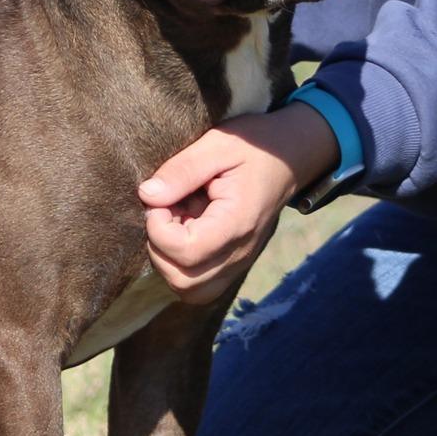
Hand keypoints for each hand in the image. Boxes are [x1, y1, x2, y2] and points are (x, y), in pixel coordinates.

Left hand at [139, 104, 339, 305]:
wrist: (289, 159)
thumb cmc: (254, 147)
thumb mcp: (217, 145)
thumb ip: (182, 170)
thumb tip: (147, 196)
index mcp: (238, 222)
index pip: (187, 252)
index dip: (158, 229)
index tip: (160, 199)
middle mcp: (240, 253)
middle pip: (184, 282)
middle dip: (159, 248)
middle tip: (165, 212)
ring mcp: (239, 263)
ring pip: (189, 290)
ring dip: (168, 260)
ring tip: (174, 223)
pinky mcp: (232, 264)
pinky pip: (199, 285)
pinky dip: (180, 266)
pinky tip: (183, 232)